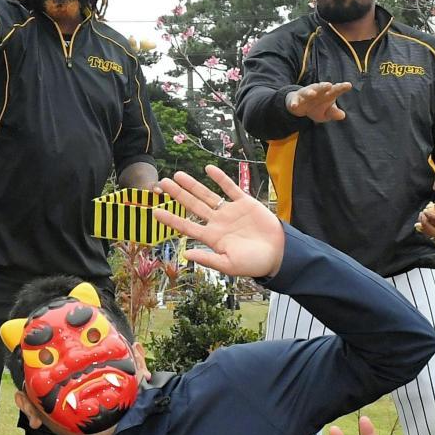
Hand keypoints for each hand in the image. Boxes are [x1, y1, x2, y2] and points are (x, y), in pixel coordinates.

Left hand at [154, 164, 284, 278]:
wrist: (279, 254)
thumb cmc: (254, 263)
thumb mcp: (229, 265)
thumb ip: (208, 259)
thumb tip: (186, 254)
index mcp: (212, 238)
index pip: (187, 226)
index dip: (171, 219)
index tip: (155, 212)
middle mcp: (218, 222)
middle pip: (193, 205)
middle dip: (178, 194)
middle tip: (162, 183)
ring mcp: (230, 211)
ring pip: (207, 195)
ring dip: (193, 185)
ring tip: (178, 175)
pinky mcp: (245, 203)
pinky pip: (230, 188)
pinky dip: (220, 178)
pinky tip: (208, 169)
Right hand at [285, 82, 352, 122]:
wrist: (300, 106)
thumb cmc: (317, 107)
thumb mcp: (326, 113)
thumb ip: (333, 113)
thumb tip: (342, 115)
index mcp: (327, 94)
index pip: (335, 90)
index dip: (341, 87)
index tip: (348, 85)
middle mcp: (317, 91)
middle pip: (321, 88)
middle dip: (324, 86)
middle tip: (329, 85)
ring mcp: (305, 95)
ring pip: (307, 92)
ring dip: (309, 92)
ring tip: (312, 94)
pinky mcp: (296, 100)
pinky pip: (294, 101)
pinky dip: (294, 103)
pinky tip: (294, 106)